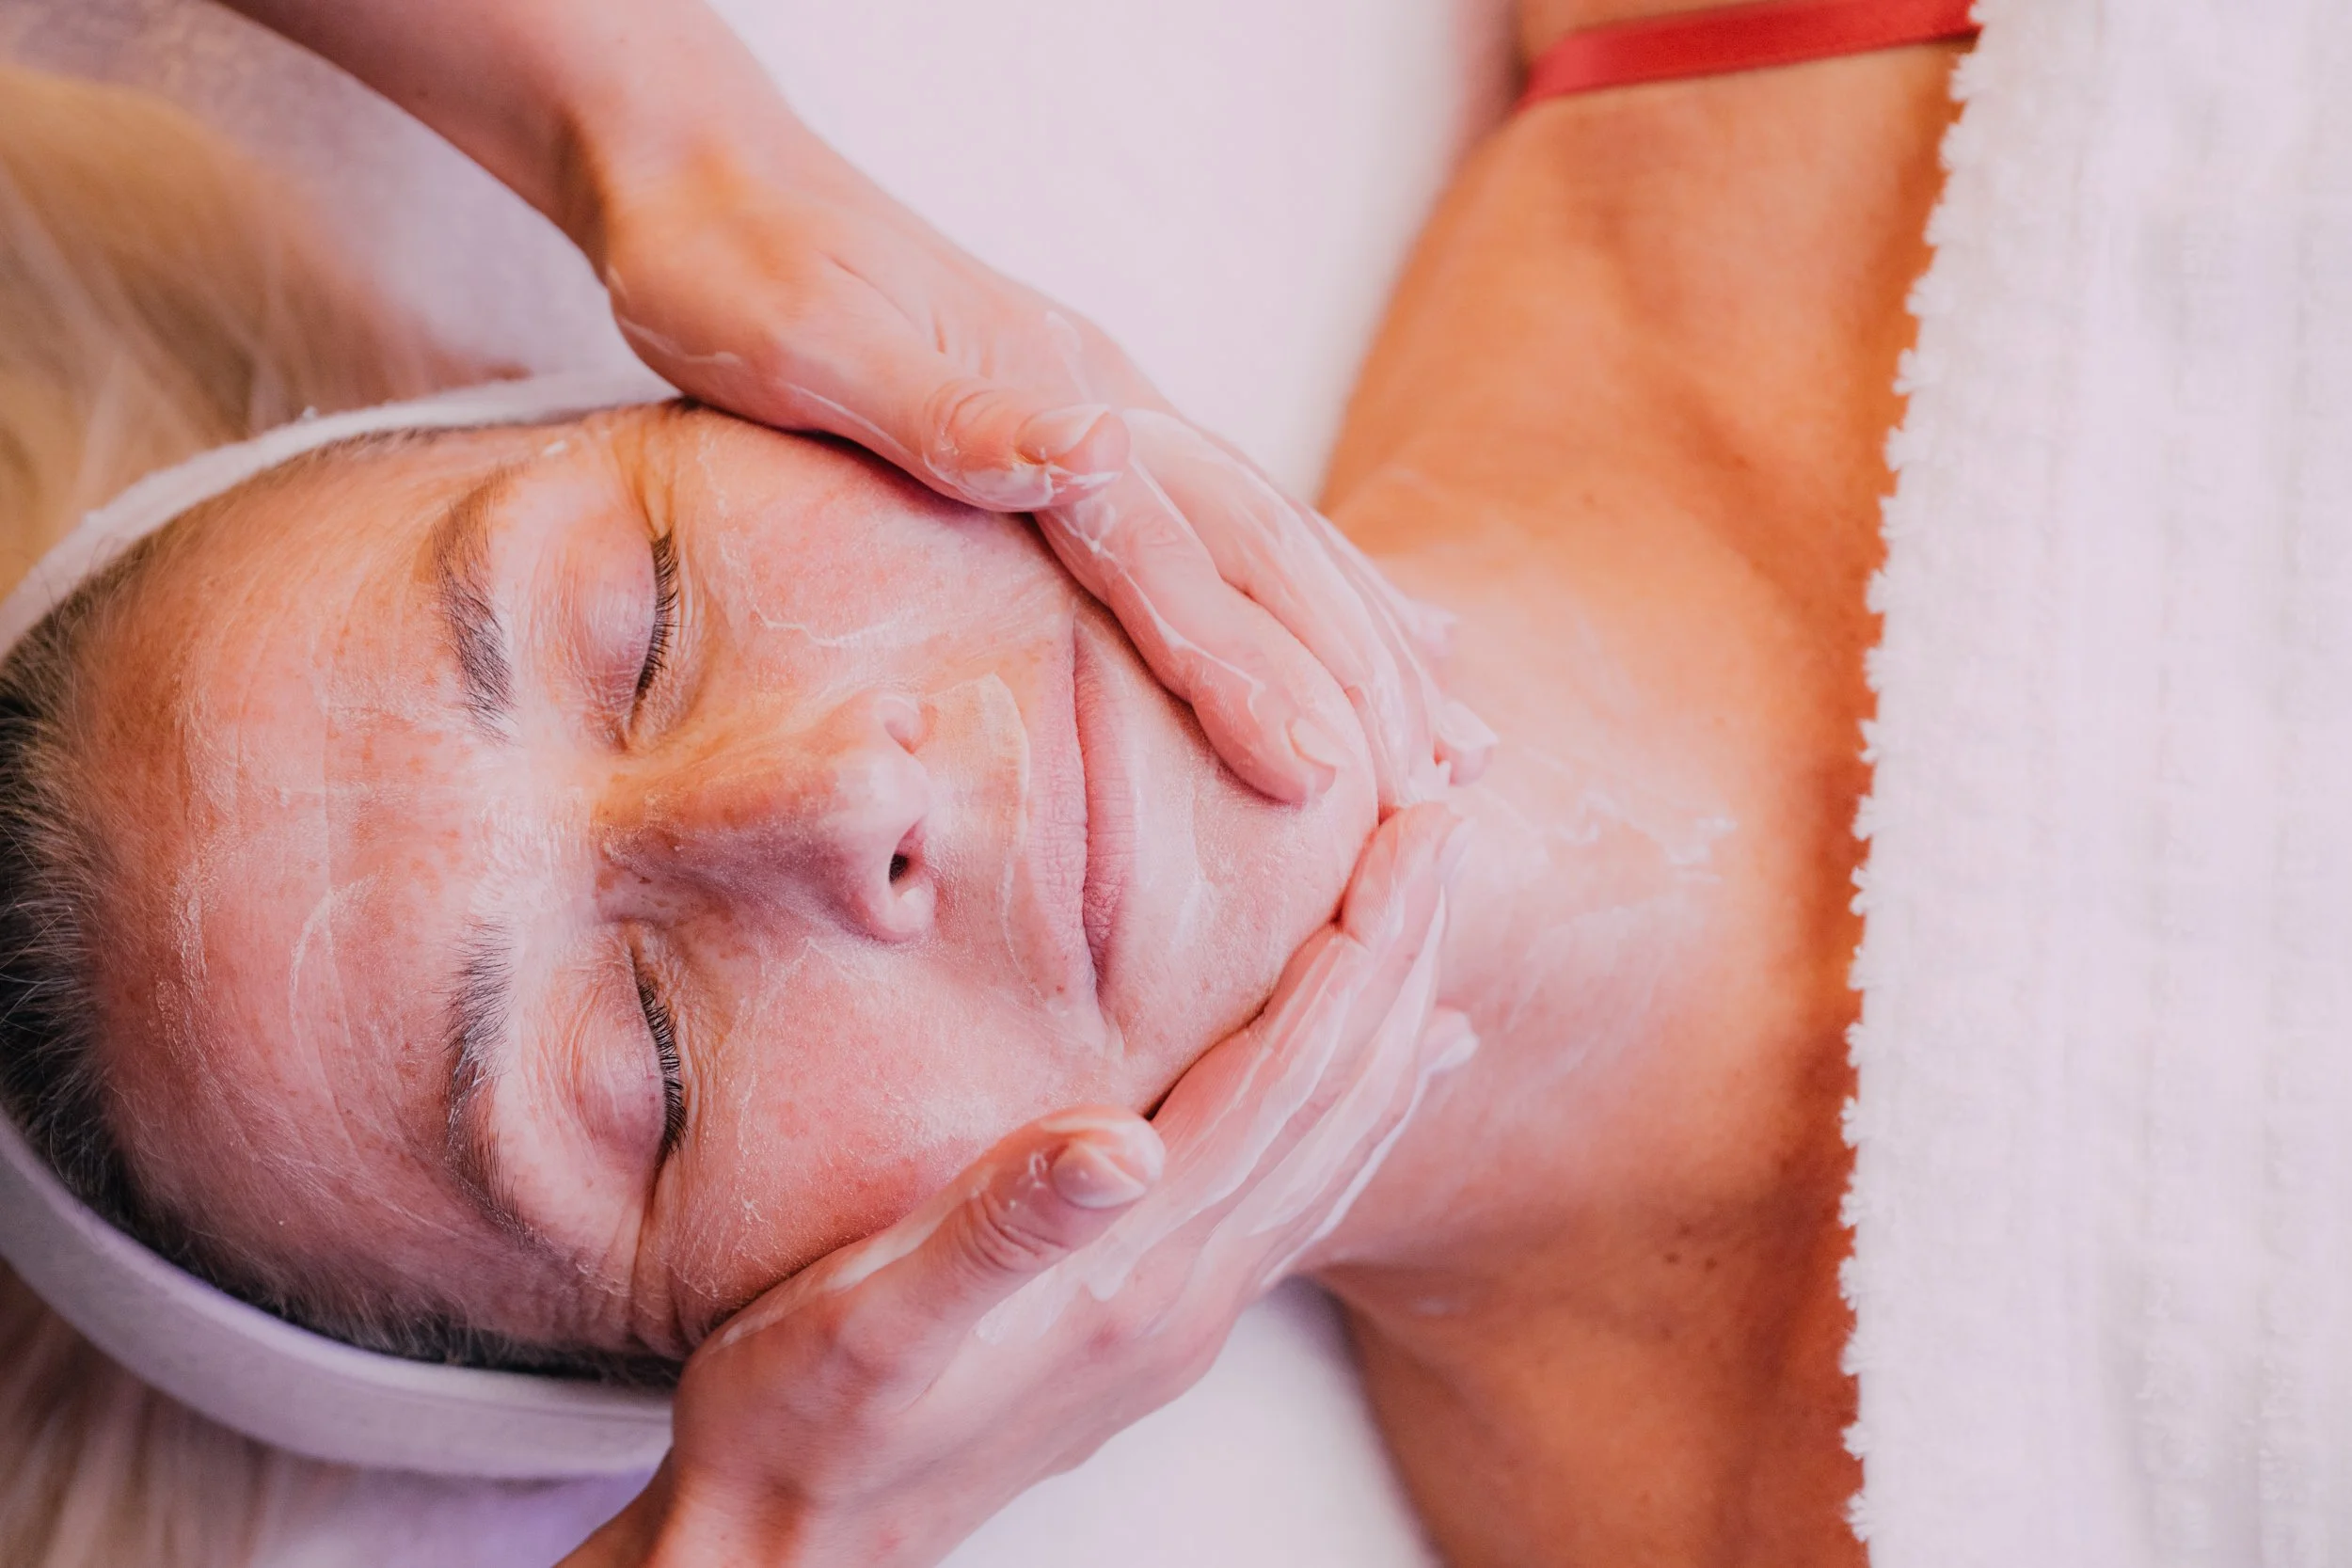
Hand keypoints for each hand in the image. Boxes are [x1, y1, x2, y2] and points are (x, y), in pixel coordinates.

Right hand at [570, 805, 1473, 1567]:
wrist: (798, 1555)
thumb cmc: (806, 1427)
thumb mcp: (868, 1321)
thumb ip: (998, 1232)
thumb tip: (1118, 1146)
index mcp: (1133, 1260)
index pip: (1291, 1069)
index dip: (1365, 941)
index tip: (1417, 826)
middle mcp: (1187, 1288)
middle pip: (1341, 1093)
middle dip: (1404, 950)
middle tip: (1446, 819)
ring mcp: (1185, 1311)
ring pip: (1336, 1143)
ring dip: (1394, 1022)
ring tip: (1433, 924)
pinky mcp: (1159, 1322)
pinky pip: (1302, 1193)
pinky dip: (1358, 1116)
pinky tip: (1382, 1083)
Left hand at [592, 135, 1493, 811]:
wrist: (702, 172)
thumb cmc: (730, 274)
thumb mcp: (813, 344)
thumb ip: (954, 408)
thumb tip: (1098, 451)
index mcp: (1056, 402)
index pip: (1183, 563)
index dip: (1261, 675)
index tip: (1336, 780)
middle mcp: (1110, 402)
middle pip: (1268, 551)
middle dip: (1361, 671)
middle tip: (1446, 784)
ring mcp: (1106, 406)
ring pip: (1271, 532)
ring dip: (1366, 631)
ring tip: (1452, 722)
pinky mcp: (1081, 416)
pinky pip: (1225, 513)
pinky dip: (1307, 579)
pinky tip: (1349, 612)